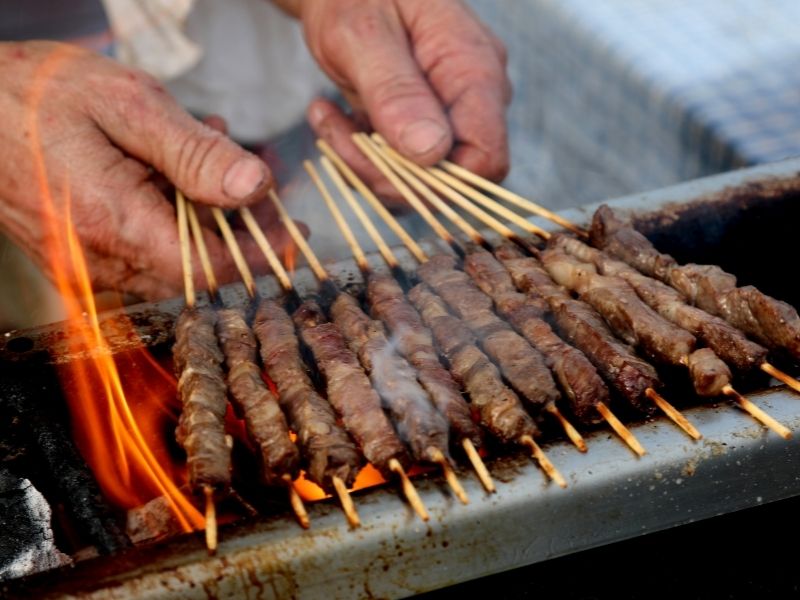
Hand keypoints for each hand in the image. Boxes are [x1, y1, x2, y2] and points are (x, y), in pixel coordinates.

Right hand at [0, 41, 295, 300]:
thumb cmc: (39, 93)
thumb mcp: (129, 104)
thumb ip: (195, 152)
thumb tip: (257, 187)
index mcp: (114, 225)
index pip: (212, 270)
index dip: (259, 252)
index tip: (290, 228)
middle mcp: (99, 263)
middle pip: (198, 273)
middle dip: (238, 233)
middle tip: (256, 185)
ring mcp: (85, 268)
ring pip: (174, 266)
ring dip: (206, 224)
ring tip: (208, 163)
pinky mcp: (78, 262)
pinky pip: (142, 258)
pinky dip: (171, 224)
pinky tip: (171, 176)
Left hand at [281, 0, 510, 199]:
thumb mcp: (363, 32)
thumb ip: (396, 90)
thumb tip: (430, 152)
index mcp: (474, 70)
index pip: (486, 159)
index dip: (437, 181)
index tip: (378, 161)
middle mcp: (472, 97)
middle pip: (448, 177)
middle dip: (385, 172)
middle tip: (333, 132)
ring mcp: (448, 111)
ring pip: (418, 178)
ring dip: (363, 162)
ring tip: (323, 116)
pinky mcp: (420, 122)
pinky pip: (398, 164)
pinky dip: (358, 153)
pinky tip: (329, 115)